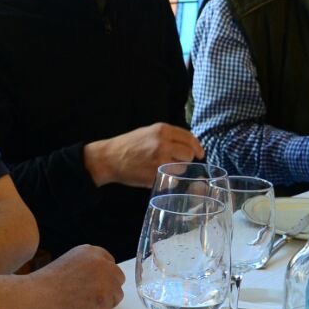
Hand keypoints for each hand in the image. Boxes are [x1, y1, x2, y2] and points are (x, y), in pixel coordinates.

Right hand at [30, 244, 124, 308]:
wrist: (38, 295)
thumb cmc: (49, 282)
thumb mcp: (71, 260)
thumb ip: (90, 263)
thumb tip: (105, 275)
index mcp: (93, 252)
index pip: (111, 264)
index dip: (102, 276)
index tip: (91, 284)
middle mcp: (103, 265)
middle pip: (118, 279)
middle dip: (107, 288)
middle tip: (88, 295)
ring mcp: (105, 283)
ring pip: (116, 295)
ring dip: (104, 301)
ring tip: (82, 302)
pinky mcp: (104, 301)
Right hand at [84, 123, 206, 187]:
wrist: (109, 158)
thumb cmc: (128, 145)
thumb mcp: (148, 132)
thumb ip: (168, 136)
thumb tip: (189, 145)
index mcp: (162, 130)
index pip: (189, 137)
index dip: (197, 147)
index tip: (200, 154)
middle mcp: (162, 143)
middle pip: (188, 154)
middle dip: (186, 159)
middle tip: (178, 161)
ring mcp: (159, 160)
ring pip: (182, 168)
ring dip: (178, 170)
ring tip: (164, 168)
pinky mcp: (155, 174)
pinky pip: (172, 179)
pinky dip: (169, 178)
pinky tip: (157, 174)